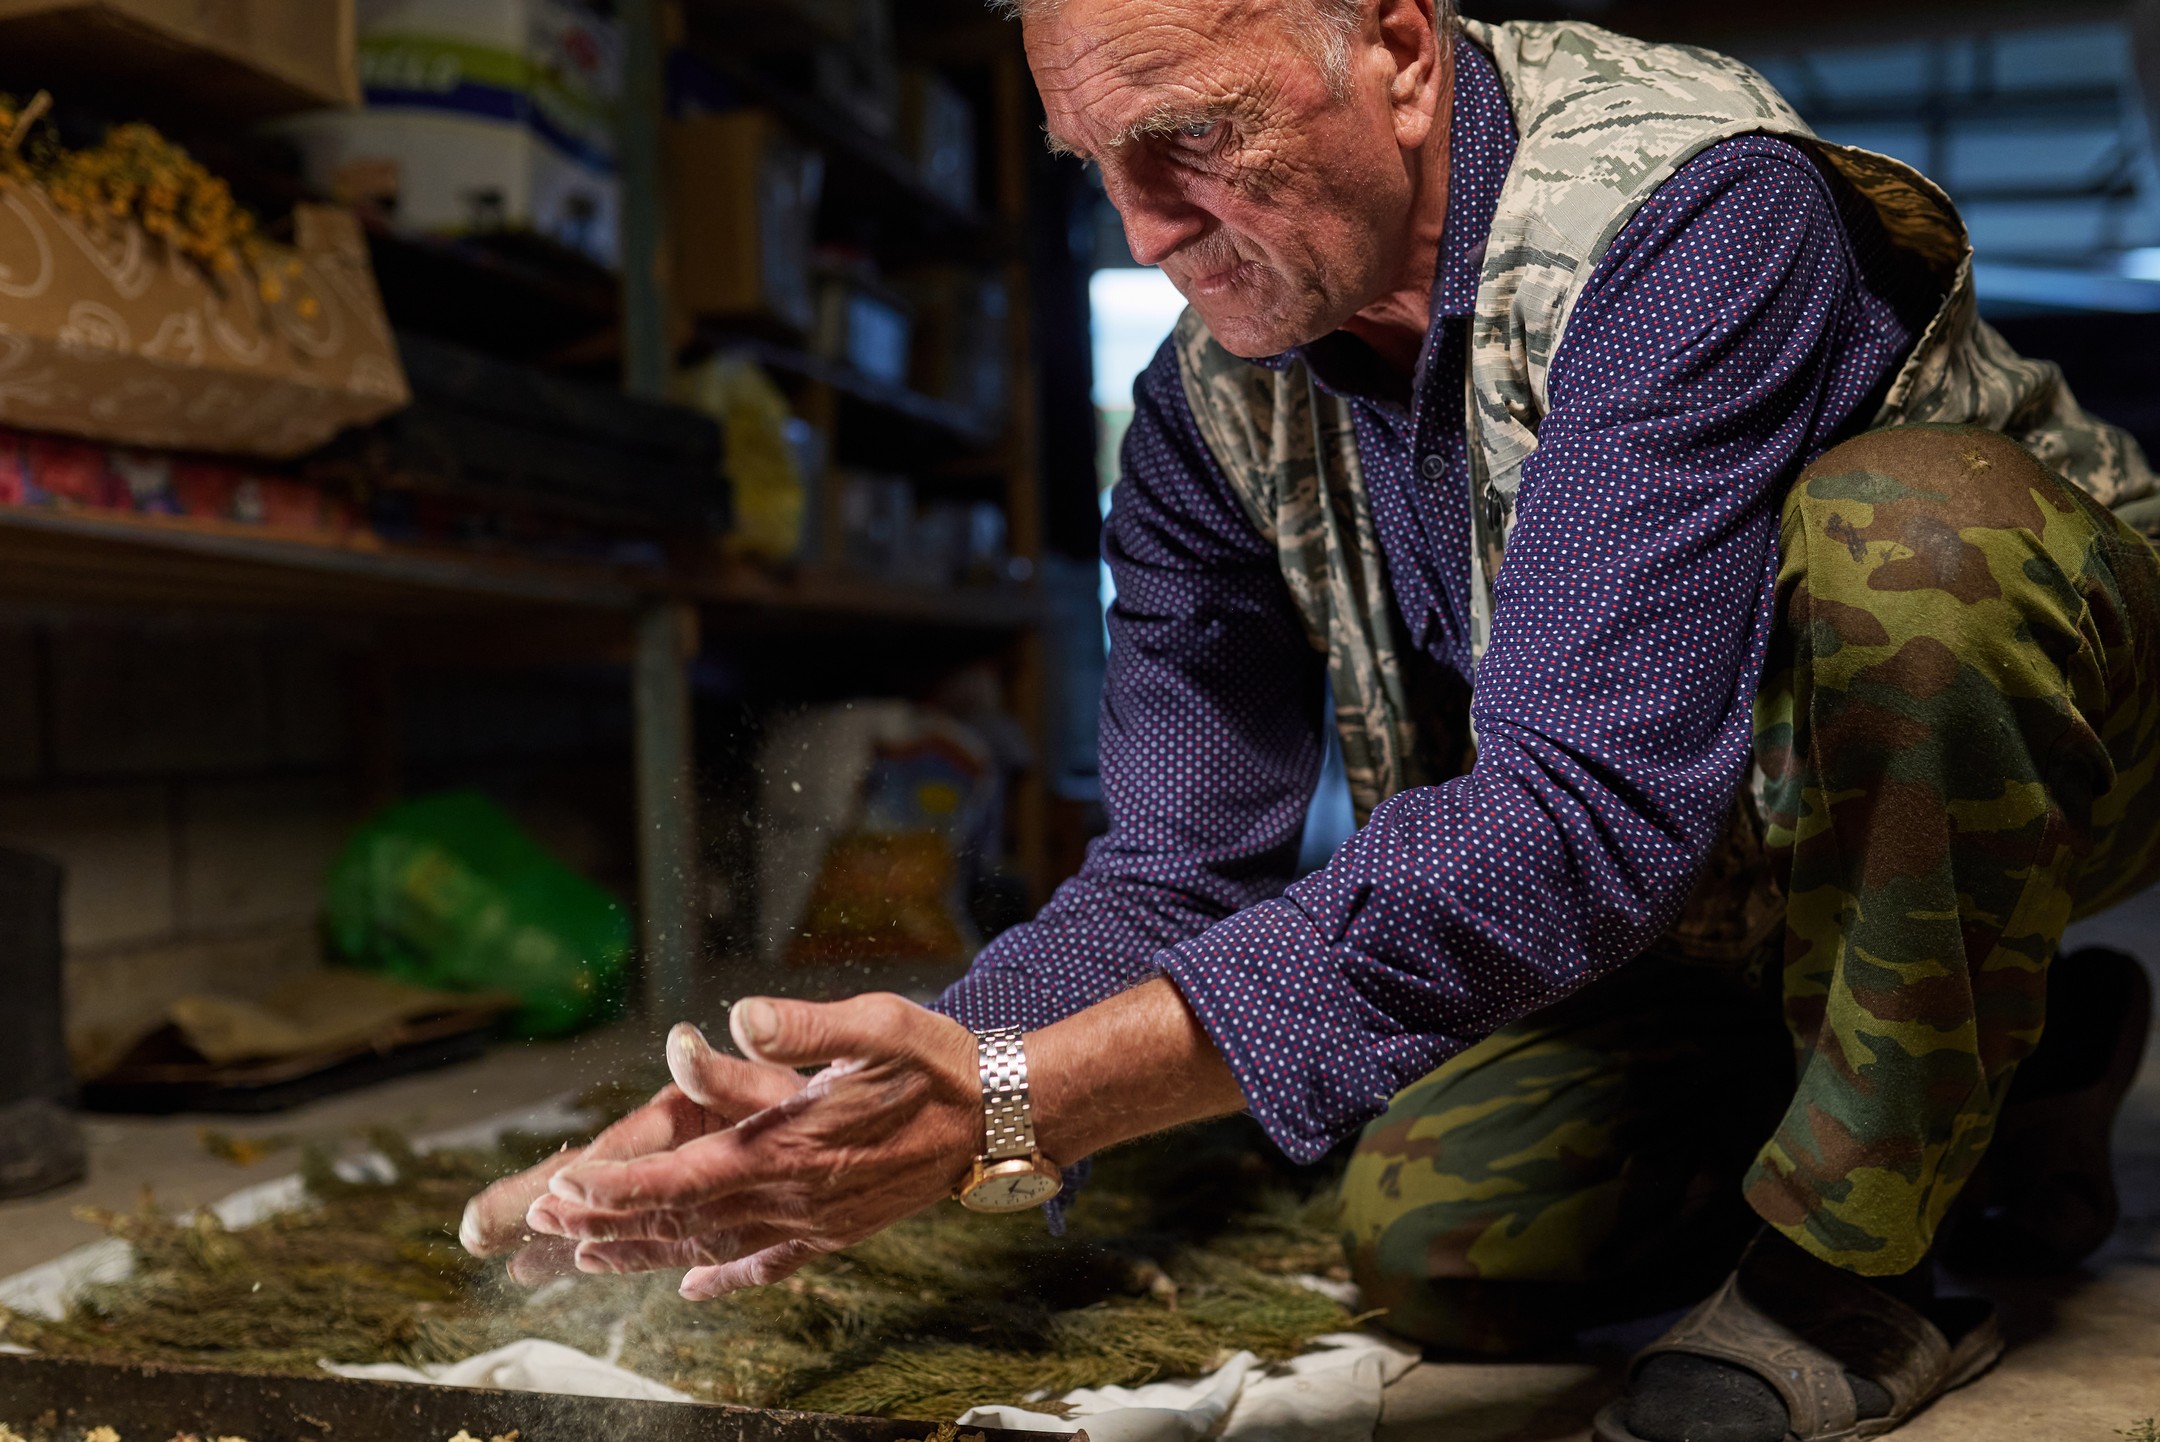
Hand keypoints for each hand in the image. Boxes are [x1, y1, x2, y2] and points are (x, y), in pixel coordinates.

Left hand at [526, 992, 979, 1298]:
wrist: (1006, 1118)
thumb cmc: (939, 1062)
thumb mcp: (876, 1023)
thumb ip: (802, 1025)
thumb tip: (737, 1016)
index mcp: (791, 1145)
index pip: (684, 1178)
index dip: (617, 1188)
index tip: (563, 1188)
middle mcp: (795, 1196)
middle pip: (682, 1220)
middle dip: (608, 1223)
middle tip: (543, 1224)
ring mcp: (816, 1222)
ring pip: (712, 1248)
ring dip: (645, 1253)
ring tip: (585, 1257)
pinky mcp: (839, 1232)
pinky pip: (768, 1266)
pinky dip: (724, 1279)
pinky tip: (694, 1290)